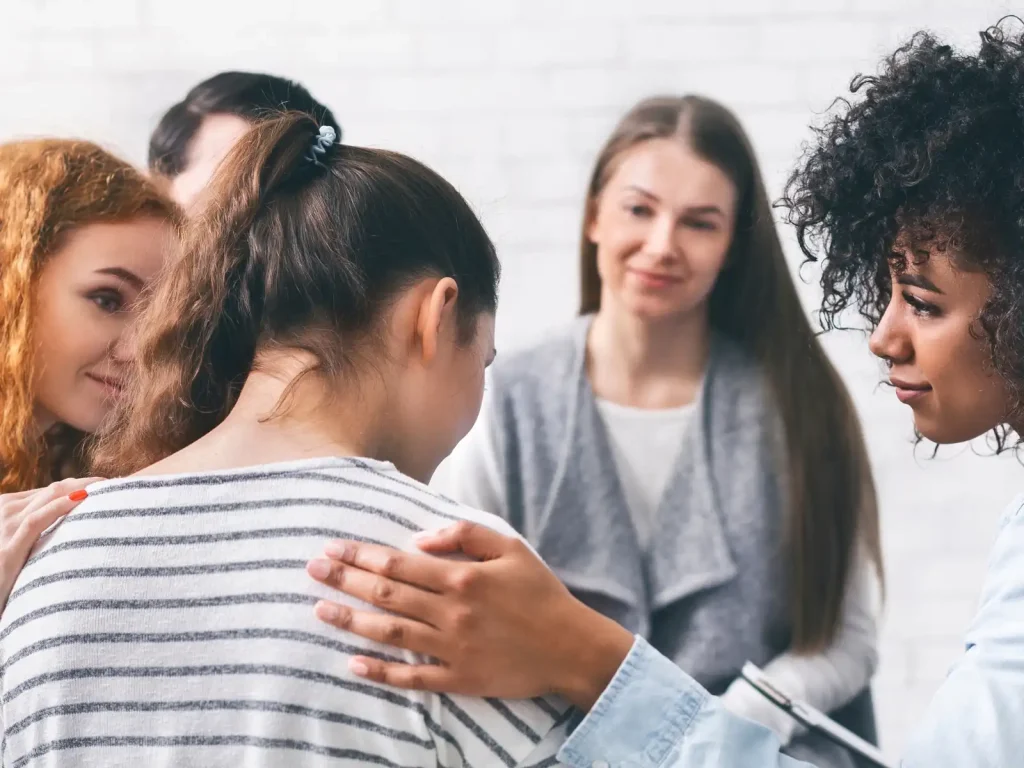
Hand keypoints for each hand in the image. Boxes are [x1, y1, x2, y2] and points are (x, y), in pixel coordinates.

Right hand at [0, 478, 100, 610]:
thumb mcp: (22, 548)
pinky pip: (37, 520)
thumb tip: (79, 526)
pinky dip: (60, 506)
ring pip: (49, 497)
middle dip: (87, 483)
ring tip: (111, 486)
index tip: (110, 486)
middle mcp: (5, 511)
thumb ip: (42, 533)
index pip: (52, 490)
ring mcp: (5, 528)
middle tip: (119, 484)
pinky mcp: (7, 550)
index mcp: (9, 508)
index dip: (81, 485)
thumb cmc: (6, 577)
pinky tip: (83, 498)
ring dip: (81, 488)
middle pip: (54, 489)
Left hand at [306, 521, 633, 709]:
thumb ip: (465, 534)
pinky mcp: (458, 679)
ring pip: (390, 633)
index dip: (361, 556)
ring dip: (351, 622)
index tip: (333, 548)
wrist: (571, 647)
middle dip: (344, 581)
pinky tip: (353, 664)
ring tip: (319, 611)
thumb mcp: (511, 548)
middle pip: (386, 595)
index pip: (398, 564)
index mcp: (462, 578)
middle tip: (312, 571)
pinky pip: (412, 677)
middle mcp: (451, 613)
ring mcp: (452, 648)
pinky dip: (380, 672)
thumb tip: (420, 539)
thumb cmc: (541, 593)